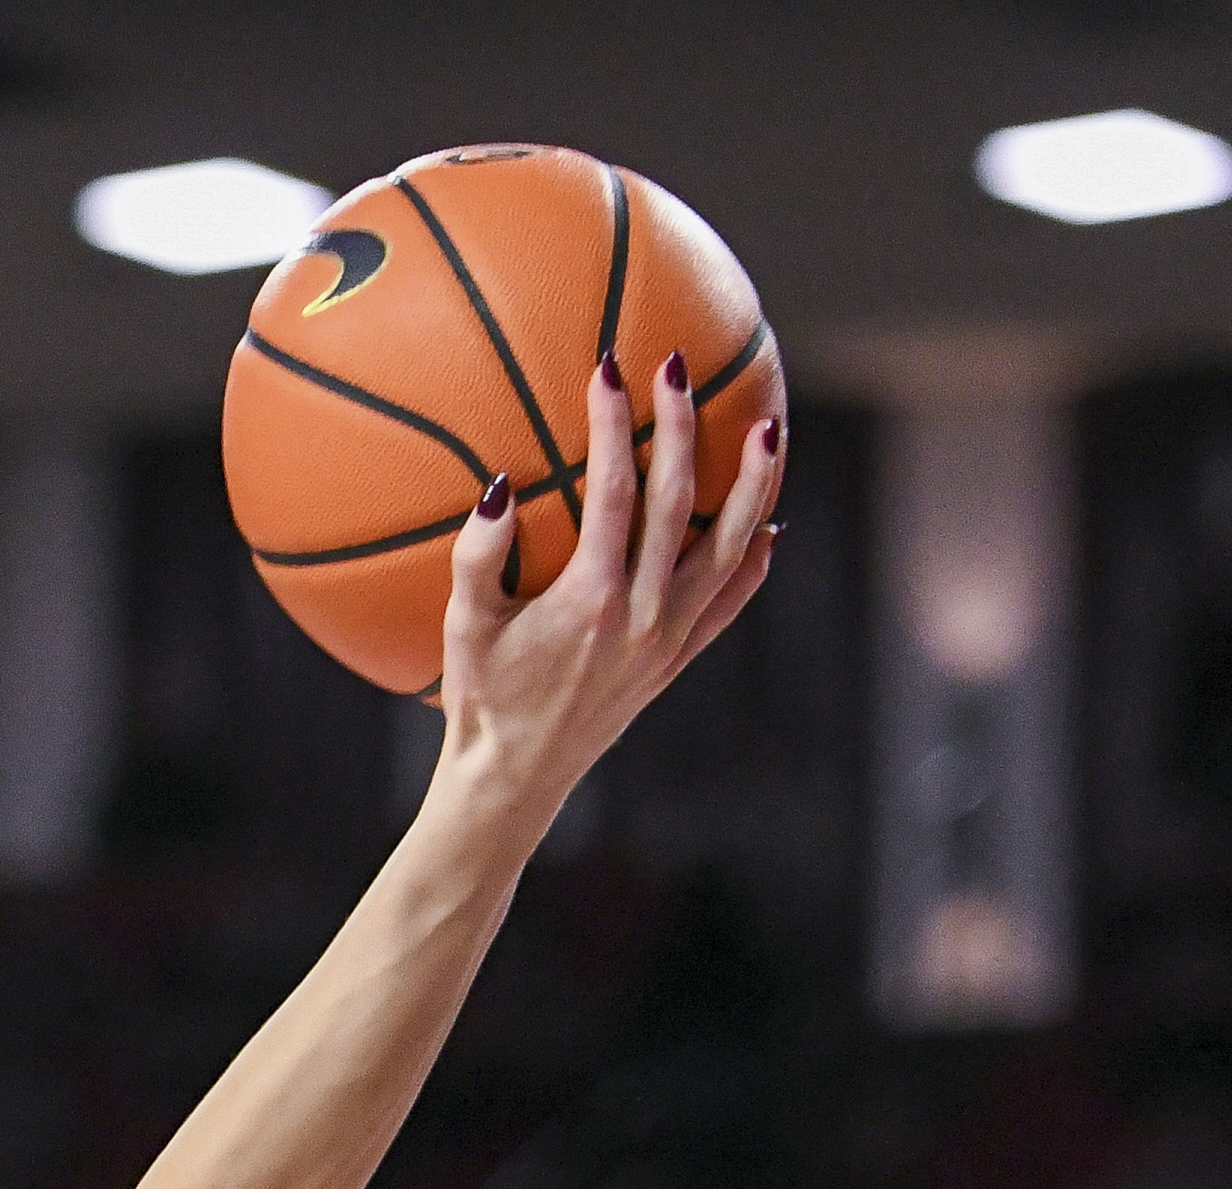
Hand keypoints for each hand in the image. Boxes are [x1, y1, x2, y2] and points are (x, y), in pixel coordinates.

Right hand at [424, 352, 786, 843]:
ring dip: (751, 486)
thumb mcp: (462, 627)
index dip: (612, 425)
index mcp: (590, 598)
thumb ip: (479, 556)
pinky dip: (753, 563)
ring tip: (768, 428)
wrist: (514, 780)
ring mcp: (668, 640)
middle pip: (679, 503)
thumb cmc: (480, 700)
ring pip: (728, 548)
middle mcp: (643, 615)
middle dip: (680, 426)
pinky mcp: (676, 662)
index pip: (612, 491)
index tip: (608, 370)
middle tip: (678, 366)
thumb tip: (501, 486)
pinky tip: (767, 525)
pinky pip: (729, 605)